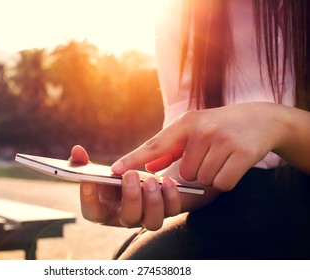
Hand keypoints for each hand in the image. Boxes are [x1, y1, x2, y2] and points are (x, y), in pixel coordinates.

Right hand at [69, 145, 180, 229]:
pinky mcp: (166, 212)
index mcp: (104, 211)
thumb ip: (85, 163)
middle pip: (128, 218)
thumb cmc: (113, 181)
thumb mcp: (99, 172)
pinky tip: (168, 180)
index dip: (88, 199)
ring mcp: (146, 218)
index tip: (88, 181)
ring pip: (152, 222)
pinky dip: (171, 197)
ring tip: (151, 179)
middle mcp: (126, 219)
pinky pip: (172, 211)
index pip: (92, 213)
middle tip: (130, 174)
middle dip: (131, 196)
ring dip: (152, 201)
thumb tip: (77, 150)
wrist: (138, 184)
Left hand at [111, 102, 287, 191]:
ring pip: (202, 179)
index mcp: (185, 123)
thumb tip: (148, 167)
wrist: (261, 118)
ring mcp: (222, 141)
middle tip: (210, 154)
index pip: (154, 145)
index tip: (115, 171)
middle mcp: (202, 130)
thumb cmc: (219, 126)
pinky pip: (221, 183)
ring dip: (211, 175)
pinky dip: (225, 179)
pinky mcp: (241, 153)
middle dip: (195, 171)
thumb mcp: (193, 129)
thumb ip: (169, 149)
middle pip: (183, 173)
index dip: (133, 159)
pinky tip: (233, 163)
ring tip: (222, 156)